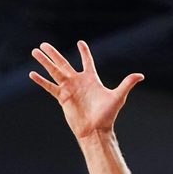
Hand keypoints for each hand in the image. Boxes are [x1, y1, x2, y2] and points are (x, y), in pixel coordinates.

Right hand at [29, 40, 143, 139]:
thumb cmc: (107, 115)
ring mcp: (69, 89)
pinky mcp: (62, 98)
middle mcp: (78, 82)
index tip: (80, 43)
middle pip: (63, 63)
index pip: (87, 62)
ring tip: (35, 52)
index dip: (84, 53)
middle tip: (44, 44)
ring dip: (44, 62)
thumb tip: (140, 75)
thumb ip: (127, 84)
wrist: (95, 130)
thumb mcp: (118, 97)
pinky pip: (50, 87)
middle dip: (54, 54)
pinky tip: (32, 74)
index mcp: (91, 79)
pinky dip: (41, 81)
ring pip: (54, 71)